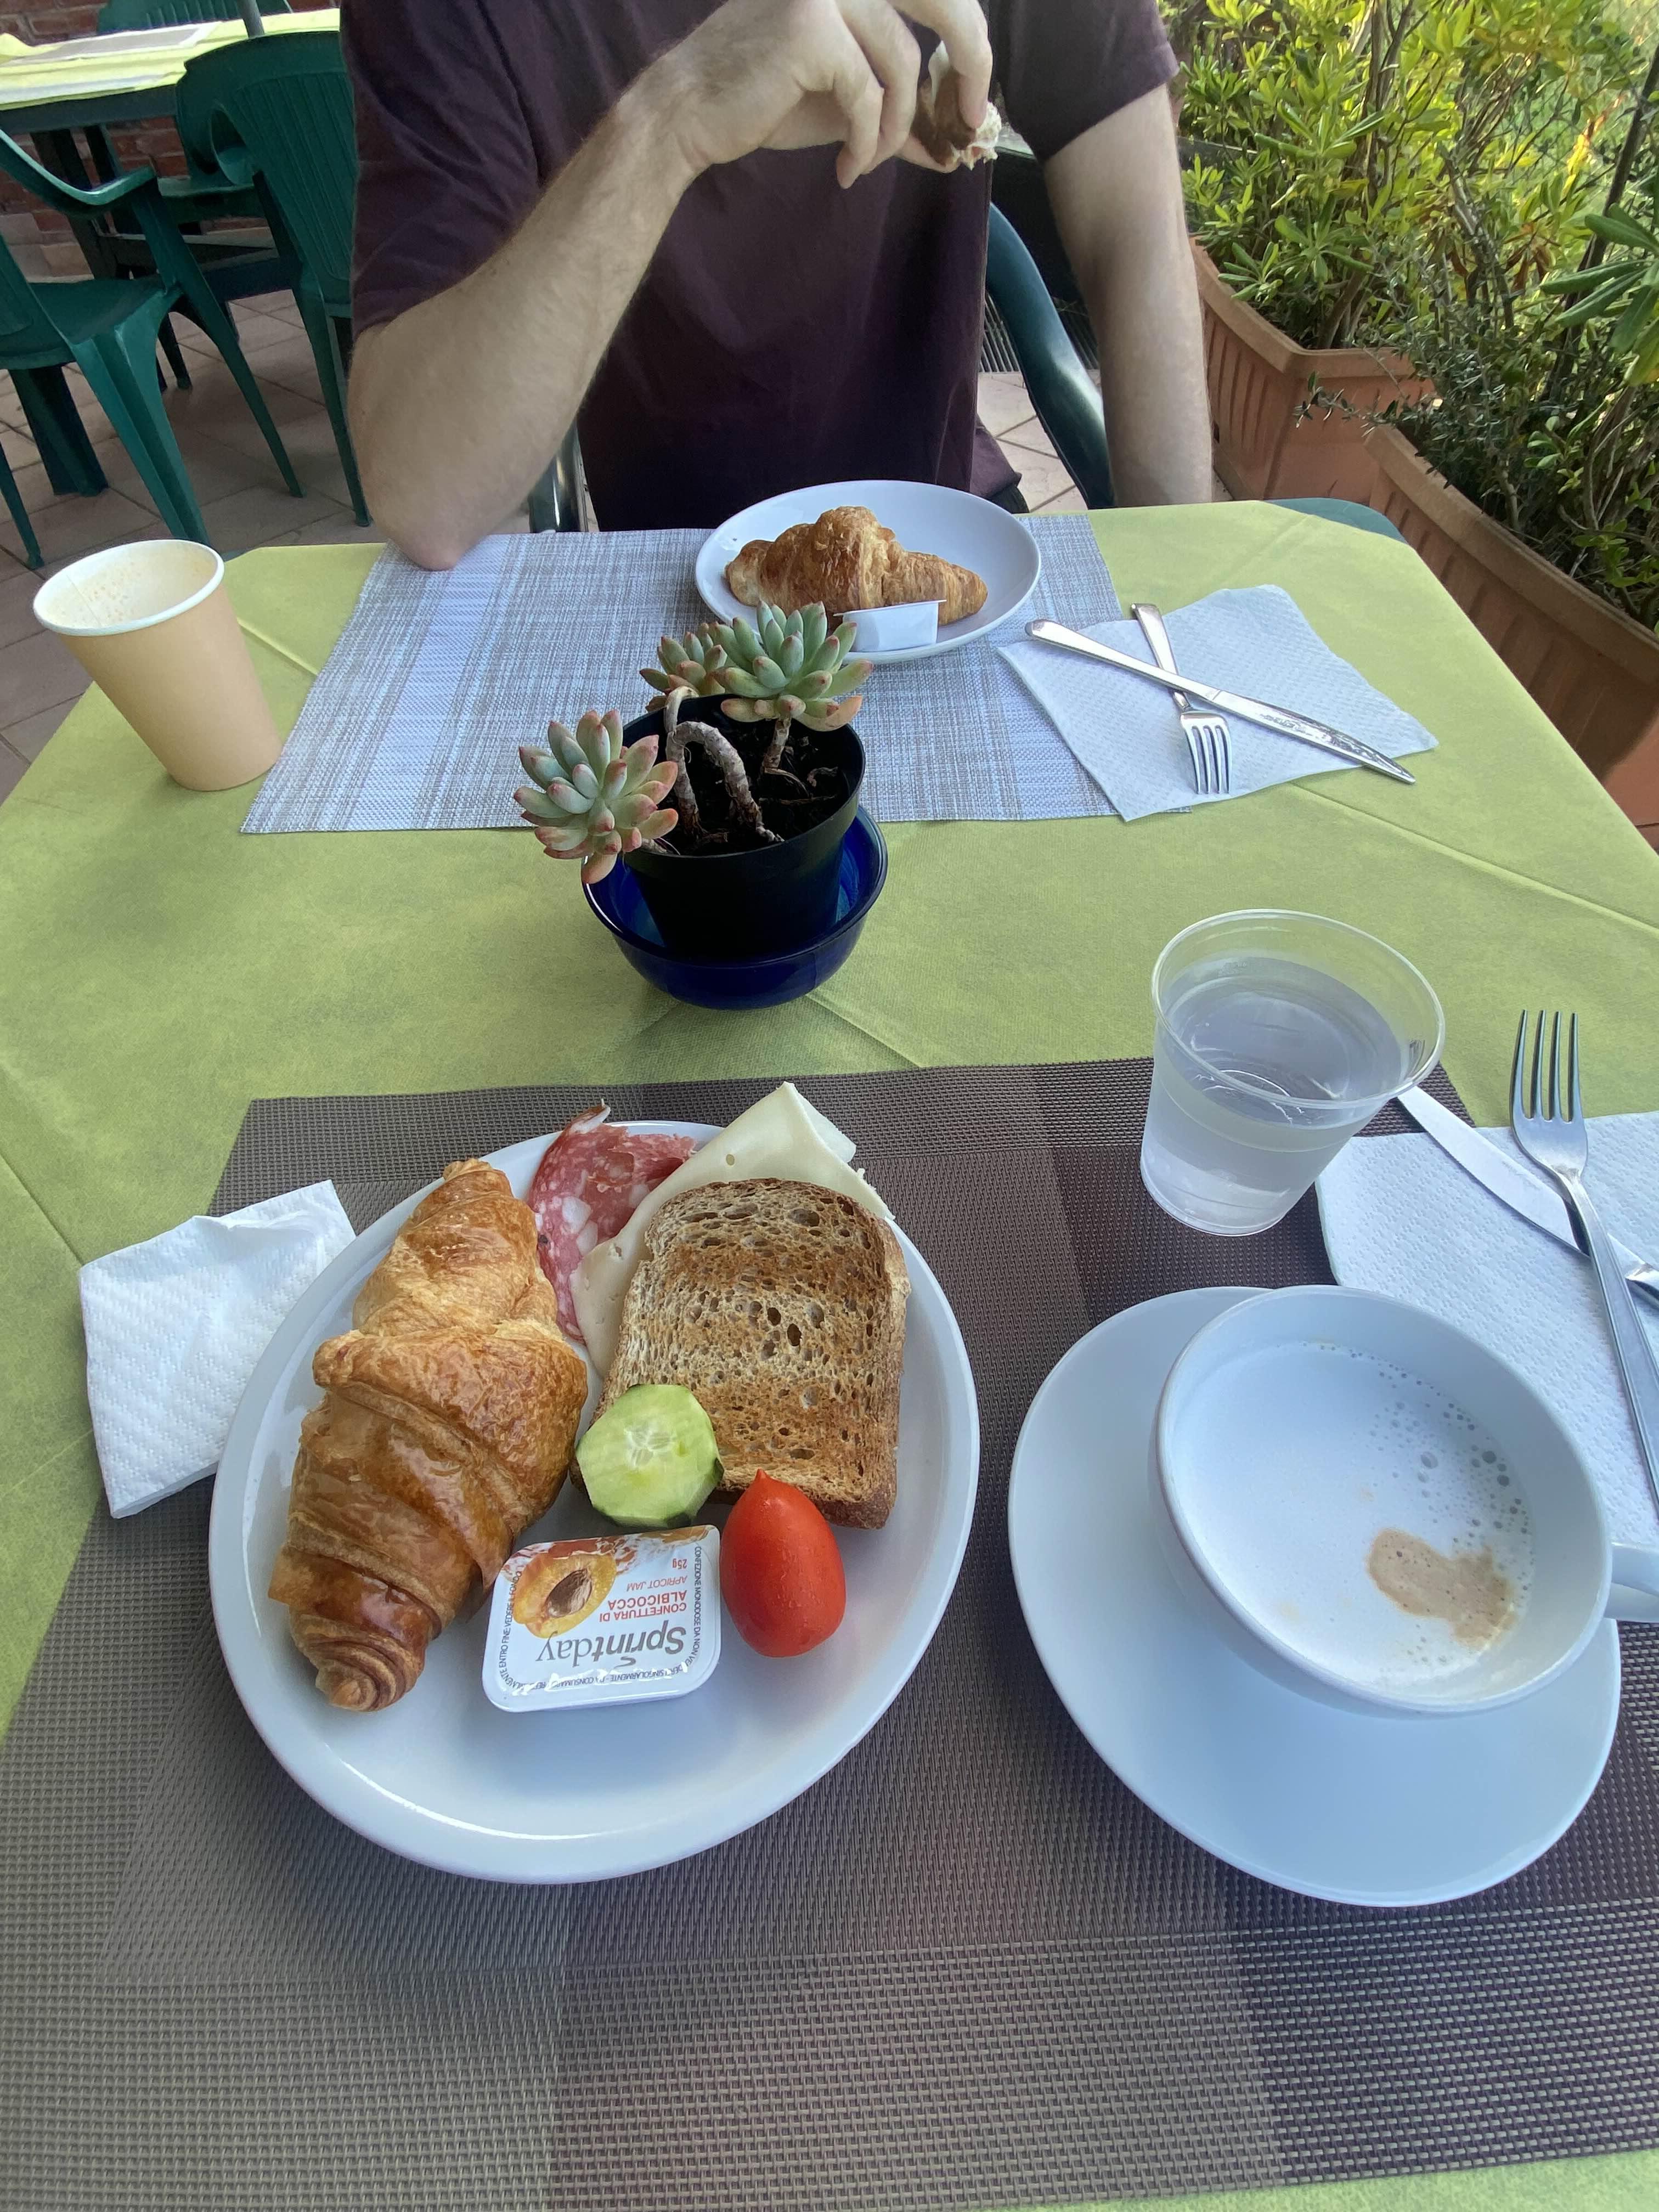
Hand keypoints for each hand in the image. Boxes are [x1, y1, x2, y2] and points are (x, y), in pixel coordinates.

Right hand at [654, 0, 991, 188]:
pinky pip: (868, 95)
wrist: (690, 113)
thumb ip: (897, 111)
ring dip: (894, 127)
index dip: (969, 42)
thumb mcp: (845, 104)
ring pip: (902, 64)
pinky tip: (847, 168)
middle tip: (971, 121)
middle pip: (943, 0)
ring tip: (867, 161)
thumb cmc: (764, 102)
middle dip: (972, 63)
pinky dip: (867, 141)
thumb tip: (948, 145)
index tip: (972, 100)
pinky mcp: (811, 29)